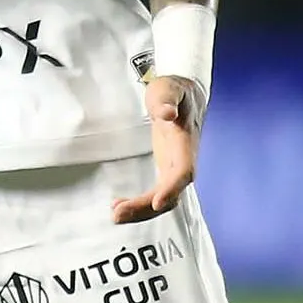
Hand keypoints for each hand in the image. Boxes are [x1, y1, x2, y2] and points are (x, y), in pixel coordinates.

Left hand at [111, 74, 203, 221]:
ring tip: (116, 214)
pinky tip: (120, 206)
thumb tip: (168, 113)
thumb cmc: (174, 90)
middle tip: (118, 213)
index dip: (172, 188)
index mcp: (186, 142)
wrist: (184, 94)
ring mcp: (176, 168)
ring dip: (141, 211)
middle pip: (171, 193)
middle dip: (147, 207)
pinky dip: (140, 204)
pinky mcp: (167, 171)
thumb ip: (167, 100)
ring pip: (164, 199)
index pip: (184, 171)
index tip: (157, 203)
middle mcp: (184, 160)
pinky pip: (157, 194)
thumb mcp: (168, 89)